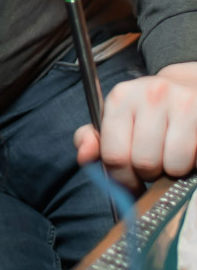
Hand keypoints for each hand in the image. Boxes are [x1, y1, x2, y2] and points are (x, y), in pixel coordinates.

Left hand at [73, 63, 196, 189]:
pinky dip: (193, 164)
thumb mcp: (117, 118)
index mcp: (120, 98)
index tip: (131, 183)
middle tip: (155, 165)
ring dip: (174, 171)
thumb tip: (84, 155)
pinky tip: (189, 150)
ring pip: (174, 165)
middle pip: (144, 163)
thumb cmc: (149, 110)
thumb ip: (93, 140)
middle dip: (149, 175)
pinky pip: (196, 159)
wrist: (191, 85)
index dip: (122, 179)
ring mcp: (182, 102)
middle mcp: (151, 94)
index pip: (113, 155)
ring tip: (172, 157)